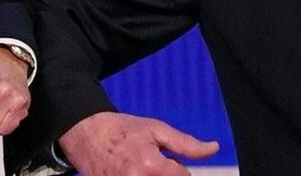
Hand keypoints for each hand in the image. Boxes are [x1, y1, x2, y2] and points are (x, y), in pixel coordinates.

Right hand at [58, 112, 218, 175]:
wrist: (85, 133)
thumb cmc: (122, 130)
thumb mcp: (156, 129)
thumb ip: (186, 144)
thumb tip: (214, 148)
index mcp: (151, 166)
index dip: (176, 168)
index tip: (162, 158)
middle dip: (165, 175)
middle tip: (150, 164)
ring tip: (139, 168)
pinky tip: (129, 171)